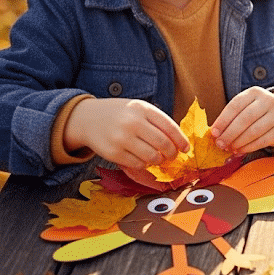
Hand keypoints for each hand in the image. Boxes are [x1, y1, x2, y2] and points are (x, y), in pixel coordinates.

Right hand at [64, 98, 189, 168]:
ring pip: (152, 157)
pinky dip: (144, 164)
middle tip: (172, 156)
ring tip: (157, 158)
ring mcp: (121, 138)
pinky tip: (142, 159)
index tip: (186, 148)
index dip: (181, 140)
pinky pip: (138, 164)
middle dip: (172, 153)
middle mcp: (132, 123)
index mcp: (142, 109)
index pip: (170, 127)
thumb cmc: (120, 114)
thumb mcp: (139, 109)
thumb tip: (179, 142)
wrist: (87, 118)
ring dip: (158, 160)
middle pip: (163, 144)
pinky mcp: (113, 153)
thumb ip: (157, 121)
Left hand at [211, 87, 273, 153]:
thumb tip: (215, 133)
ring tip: (229, 148)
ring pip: (254, 131)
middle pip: (245, 118)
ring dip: (239, 142)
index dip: (223, 120)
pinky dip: (249, 147)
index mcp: (255, 92)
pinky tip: (240, 150)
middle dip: (230, 133)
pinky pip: (263, 141)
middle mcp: (269, 100)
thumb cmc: (254, 112)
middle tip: (220, 144)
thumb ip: (230, 117)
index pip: (236, 105)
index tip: (214, 133)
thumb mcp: (244, 107)